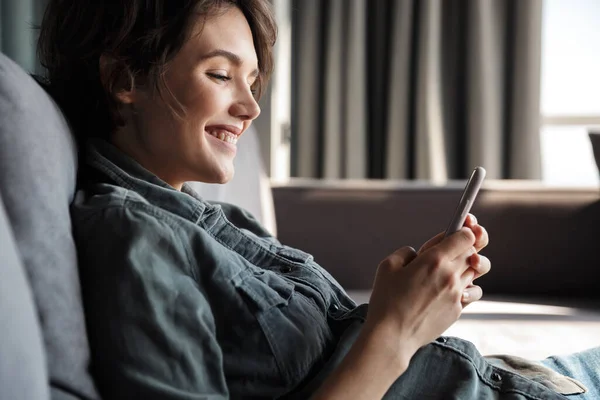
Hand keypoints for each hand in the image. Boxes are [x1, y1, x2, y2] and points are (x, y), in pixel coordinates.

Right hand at [365, 227, 483, 360]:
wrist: (393, 336)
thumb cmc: (386, 300)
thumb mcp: (388, 265)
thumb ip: (407, 252)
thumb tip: (419, 254)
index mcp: (434, 260)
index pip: (466, 236)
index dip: (464, 229)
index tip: (459, 228)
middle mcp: (450, 275)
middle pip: (474, 251)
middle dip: (468, 244)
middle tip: (457, 243)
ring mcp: (457, 294)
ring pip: (476, 271)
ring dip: (467, 265)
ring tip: (452, 267)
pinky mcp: (458, 309)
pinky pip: (472, 291)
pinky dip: (466, 286)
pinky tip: (452, 287)